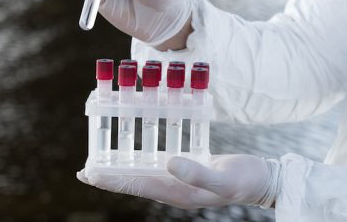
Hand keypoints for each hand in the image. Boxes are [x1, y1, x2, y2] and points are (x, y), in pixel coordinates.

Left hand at [77, 154, 280, 209]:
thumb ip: (196, 174)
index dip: (111, 180)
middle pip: (134, 181)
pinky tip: (137, 154)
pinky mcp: (186, 170)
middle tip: (86, 170)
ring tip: (105, 163)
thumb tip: (169, 163)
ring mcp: (179, 179)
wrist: (260, 180)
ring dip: (123, 169)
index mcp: (177, 192)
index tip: (89, 174)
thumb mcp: (221, 179)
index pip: (136, 185)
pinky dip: (143, 160)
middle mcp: (173, 187)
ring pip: (143, 173)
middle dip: (110, 177)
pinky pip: (158, 165)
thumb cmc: (243, 180)